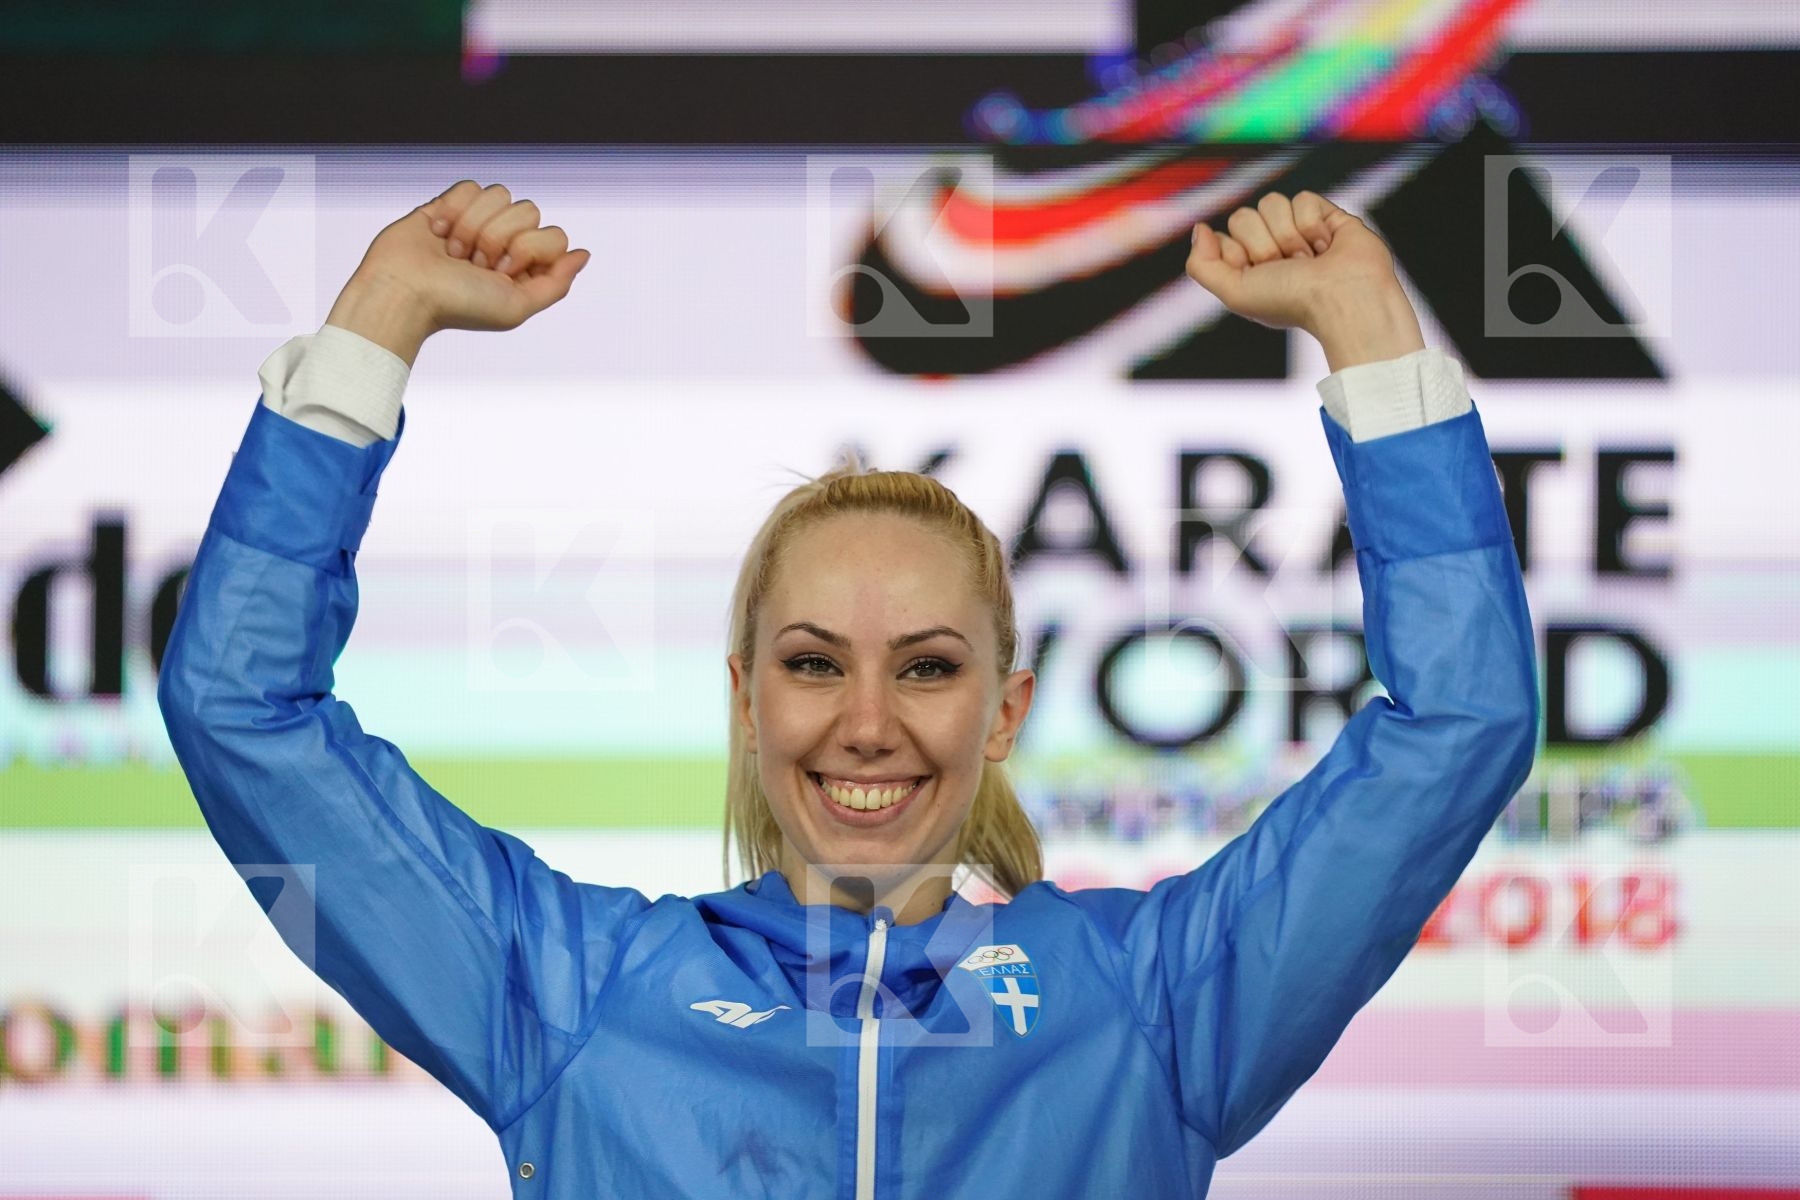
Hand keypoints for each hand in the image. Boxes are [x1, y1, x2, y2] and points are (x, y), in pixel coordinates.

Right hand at [328, 180, 591, 363]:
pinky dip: (453, 209)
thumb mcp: (517, 306)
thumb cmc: (458, 305)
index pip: (553, 235)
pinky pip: (470, 186)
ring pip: (499, 194)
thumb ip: (556, 284)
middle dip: (499, 237)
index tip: (504, 270)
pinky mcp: (449, 204)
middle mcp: (505, 242)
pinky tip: (437, 233)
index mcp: (525, 267)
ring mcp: (477, 222)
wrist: (404, 290)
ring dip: (473, 225)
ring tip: (454, 252)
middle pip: (529, 210)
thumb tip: (583, 254)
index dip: (530, 248)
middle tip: (474, 263)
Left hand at [1186, 191, 1423, 369]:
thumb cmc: (1291, 302)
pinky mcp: (1325, 215)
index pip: (1223, 237)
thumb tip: (1200, 229)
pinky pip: (1303, 198)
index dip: (1235, 252)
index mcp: (1249, 268)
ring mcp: (1298, 230)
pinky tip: (1326, 246)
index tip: (1255, 272)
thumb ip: (1203, 266)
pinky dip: (1313, 224)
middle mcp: (1272, 247)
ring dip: (1288, 235)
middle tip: (1287, 267)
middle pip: (1243, 216)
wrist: (1343, 297)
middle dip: (1263, 245)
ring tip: (1308, 258)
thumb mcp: (1234, 293)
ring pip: (1272, 202)